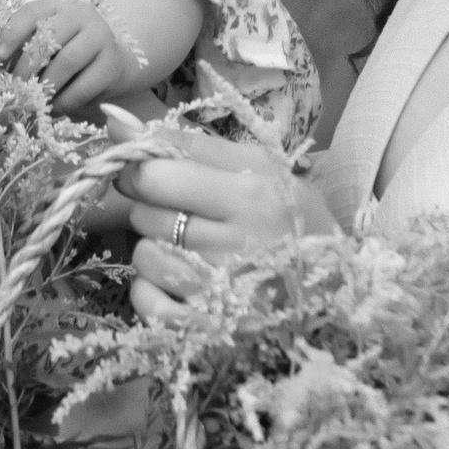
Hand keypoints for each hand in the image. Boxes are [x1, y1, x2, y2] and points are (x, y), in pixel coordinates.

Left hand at [0, 0, 131, 116]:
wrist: (111, 63)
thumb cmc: (67, 52)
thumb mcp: (45, 43)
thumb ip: (22, 48)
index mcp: (57, 6)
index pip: (31, 12)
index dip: (11, 33)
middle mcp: (81, 14)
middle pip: (49, 37)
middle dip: (27, 66)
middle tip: (16, 87)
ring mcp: (100, 37)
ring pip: (67, 61)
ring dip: (46, 86)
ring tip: (34, 100)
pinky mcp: (112, 63)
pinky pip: (83, 86)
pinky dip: (64, 101)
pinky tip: (54, 108)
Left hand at [109, 113, 335, 320]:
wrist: (334, 287)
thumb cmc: (289, 216)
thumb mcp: (254, 166)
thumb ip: (185, 141)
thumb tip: (113, 117)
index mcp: (249, 196)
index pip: (152, 175)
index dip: (142, 171)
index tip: (157, 174)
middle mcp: (233, 246)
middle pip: (144, 216)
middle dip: (156, 209)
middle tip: (191, 215)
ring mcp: (219, 296)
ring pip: (143, 258)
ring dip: (156, 250)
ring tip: (192, 249)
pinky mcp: (206, 331)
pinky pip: (146, 303)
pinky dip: (151, 291)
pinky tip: (181, 282)